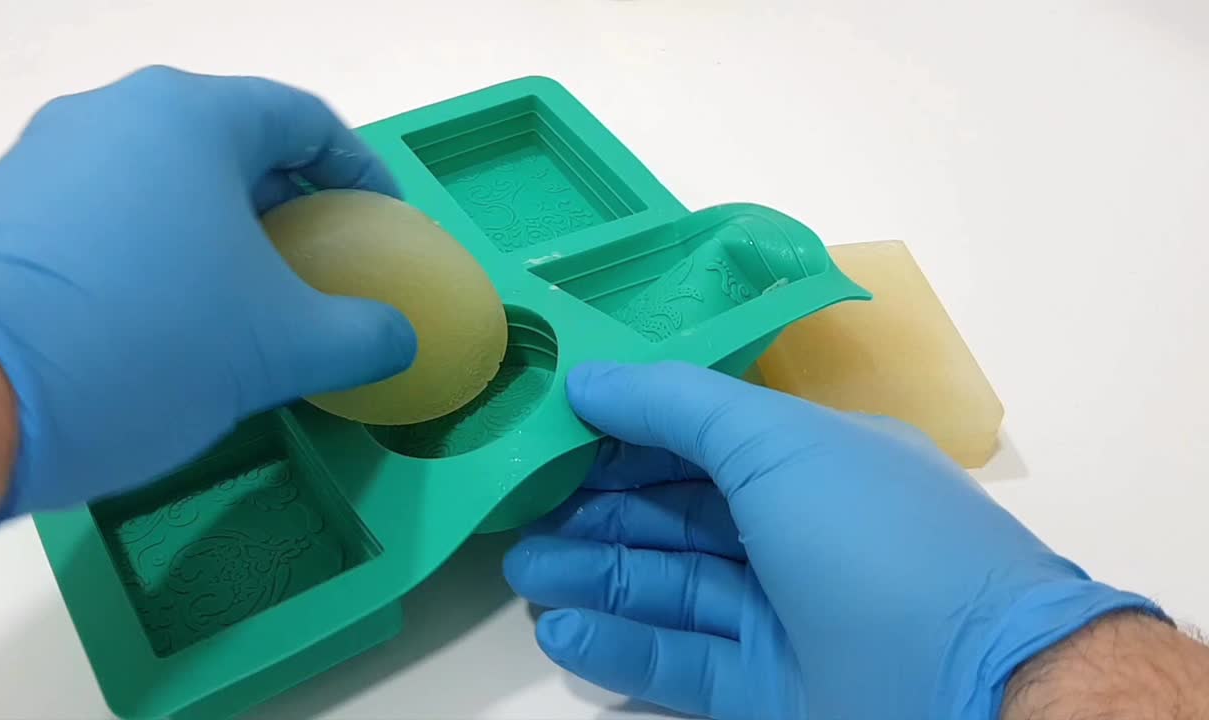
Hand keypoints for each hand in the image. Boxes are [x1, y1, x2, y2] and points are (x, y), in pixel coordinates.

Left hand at [0, 66, 414, 530]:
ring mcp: (50, 158)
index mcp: (191, 116)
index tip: (379, 224)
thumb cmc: (143, 342)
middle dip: (290, 207)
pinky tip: (171, 318)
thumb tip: (394, 339)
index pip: (304, 121)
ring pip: (168, 180)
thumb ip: (361, 335)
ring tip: (250, 303)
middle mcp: (115, 115)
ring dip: (223, 233)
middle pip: (233, 146)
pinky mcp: (7, 210)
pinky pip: (112, 213)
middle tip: (321, 270)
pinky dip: (160, 251)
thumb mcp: (280, 346)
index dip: (359, 173)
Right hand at [504, 362, 1158, 718]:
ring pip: (670, 588)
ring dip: (594, 577)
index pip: (704, 436)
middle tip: (520, 508)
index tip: (554, 427)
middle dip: (598, 509)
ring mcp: (784, 617)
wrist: (974, 686)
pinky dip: (619, 647)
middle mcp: (799, 534)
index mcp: (814, 461)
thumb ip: (678, 404)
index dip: (630, 430)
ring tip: (522, 570)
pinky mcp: (767, 690)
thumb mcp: (779, 442)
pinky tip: (561, 631)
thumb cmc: (874, 538)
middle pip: (678, 514)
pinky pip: (679, 662)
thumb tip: (588, 375)